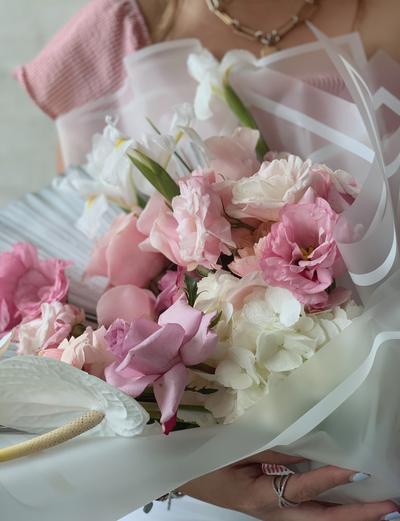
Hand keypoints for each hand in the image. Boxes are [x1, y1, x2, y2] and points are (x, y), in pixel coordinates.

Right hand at [179, 450, 397, 520]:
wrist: (191, 478)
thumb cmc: (211, 463)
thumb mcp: (239, 453)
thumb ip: (274, 451)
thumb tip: (308, 450)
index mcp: (262, 497)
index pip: (303, 488)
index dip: (330, 479)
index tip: (357, 469)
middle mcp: (274, 514)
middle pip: (322, 520)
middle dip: (357, 516)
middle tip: (389, 506)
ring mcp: (277, 517)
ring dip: (350, 517)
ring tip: (380, 509)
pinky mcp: (277, 513)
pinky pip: (311, 515)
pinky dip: (333, 512)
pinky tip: (348, 504)